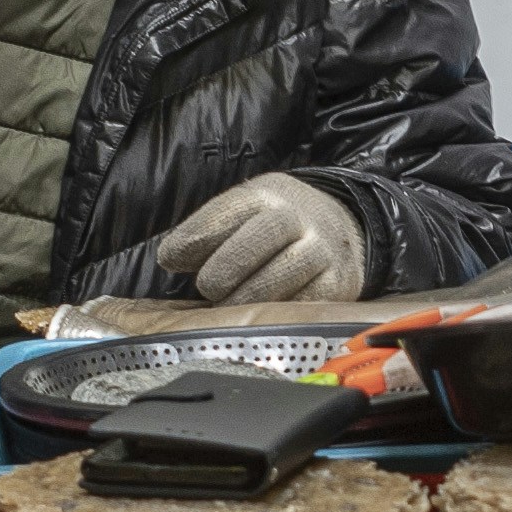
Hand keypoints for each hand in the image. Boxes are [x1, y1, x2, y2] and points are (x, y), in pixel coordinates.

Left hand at [162, 173, 365, 303]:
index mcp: (268, 194)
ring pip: (285, 271)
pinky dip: (278, 312)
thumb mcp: (246, 214)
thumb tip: (169, 258)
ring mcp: (322, 249)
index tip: (169, 257)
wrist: (342, 231)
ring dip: (248, 295)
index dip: (199, 232)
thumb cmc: (274, 229)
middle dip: (228, 263)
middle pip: (263, 233)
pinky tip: (260, 317)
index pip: (232, 207)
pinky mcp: (338, 282)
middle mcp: (299, 216)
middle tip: (206, 288)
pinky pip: (306, 300)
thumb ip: (209, 232)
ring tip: (225, 309)